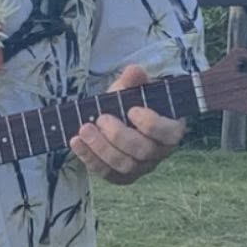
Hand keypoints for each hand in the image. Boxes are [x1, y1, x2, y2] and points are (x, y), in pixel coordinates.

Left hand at [69, 64, 184, 185]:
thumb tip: (134, 70)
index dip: (151, 124)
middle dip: (119, 136)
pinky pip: (107, 173)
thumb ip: (134, 80)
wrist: (118, 117)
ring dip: (101, 148)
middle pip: (143, 152)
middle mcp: (159, 153)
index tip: (131, 109)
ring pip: (124, 166)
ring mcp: (141, 167)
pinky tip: (75, 142)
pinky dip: (89, 158)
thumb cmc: (131, 102)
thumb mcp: (133, 88)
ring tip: (84, 129)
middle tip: (101, 118)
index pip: (168, 133)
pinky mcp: (122, 176)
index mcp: (170, 129)